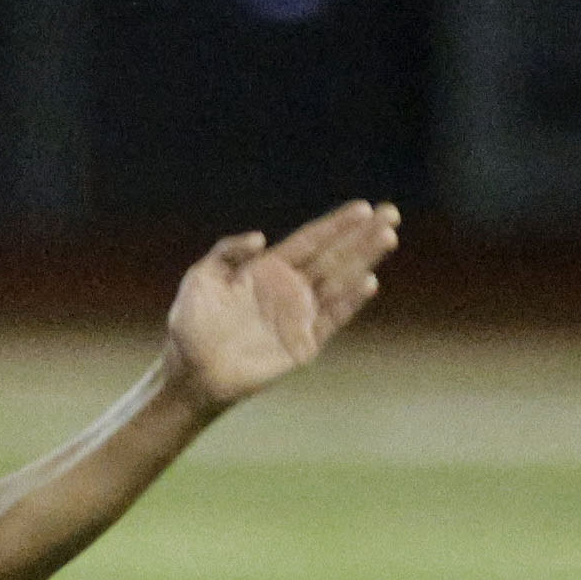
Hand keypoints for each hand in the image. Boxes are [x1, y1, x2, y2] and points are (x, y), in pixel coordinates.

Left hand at [164, 200, 399, 414]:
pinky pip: (332, 319)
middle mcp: (290, 289)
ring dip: (364, 260)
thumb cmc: (190, 325)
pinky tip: (367, 281)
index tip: (363, 207)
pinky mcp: (303, 343)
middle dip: (363, 235)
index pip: (312, 241)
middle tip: (391, 213)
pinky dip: (349, 301)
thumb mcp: (201, 278)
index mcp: (269, 270)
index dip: (336, 225)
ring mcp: (299, 316)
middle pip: (334, 256)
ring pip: (340, 281)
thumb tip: (262, 238)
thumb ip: (227, 252)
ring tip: (387, 237)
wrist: (189, 371)